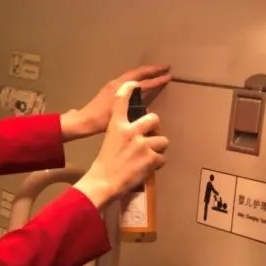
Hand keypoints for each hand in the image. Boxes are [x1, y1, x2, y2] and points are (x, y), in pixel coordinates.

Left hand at [70, 64, 171, 137]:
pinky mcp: (110, 88)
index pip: (144, 82)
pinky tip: (141, 81)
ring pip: (132, 74)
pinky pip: (127, 78)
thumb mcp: (120, 115)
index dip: (157, 79)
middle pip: (138, 72)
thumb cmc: (101, 121)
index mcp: (121, 89)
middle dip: (153, 70)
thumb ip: (132, 109)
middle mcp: (117, 83)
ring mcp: (113, 84)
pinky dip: (137, 76)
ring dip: (145, 72)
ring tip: (156, 71)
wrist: (84, 121)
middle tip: (166, 67)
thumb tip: (147, 107)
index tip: (169, 75)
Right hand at [74, 81, 168, 208]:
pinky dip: (157, 164)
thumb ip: (122, 134)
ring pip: (162, 140)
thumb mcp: (109, 142)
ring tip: (147, 158)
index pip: (120, 102)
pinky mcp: (151, 157)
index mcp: (116, 126)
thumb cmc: (104, 164)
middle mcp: (130, 131)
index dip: (128, 90)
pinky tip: (147, 168)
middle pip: (154, 119)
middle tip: (150, 137)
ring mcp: (141, 144)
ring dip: (157, 149)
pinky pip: (163, 158)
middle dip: (155, 128)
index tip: (132, 82)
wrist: (103, 182)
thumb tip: (138, 134)